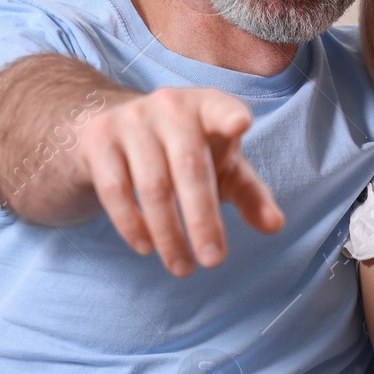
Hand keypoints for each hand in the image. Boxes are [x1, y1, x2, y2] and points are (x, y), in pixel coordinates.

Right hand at [74, 86, 283, 275]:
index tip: (241, 124)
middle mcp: (170, 106)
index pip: (221, 108)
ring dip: (168, 234)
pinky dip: (131, 224)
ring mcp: (131, 120)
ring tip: (182, 267)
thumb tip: (275, 225)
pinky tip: (147, 247)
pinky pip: (115, 190)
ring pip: (152, 186)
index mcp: (208, 107)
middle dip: (202, 220)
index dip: (229, 115)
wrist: (116, 129)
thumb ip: (250, 194)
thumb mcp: (222, 168)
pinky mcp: (99, 139)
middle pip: (189, 168)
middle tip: (213, 262)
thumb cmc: (187, 150)